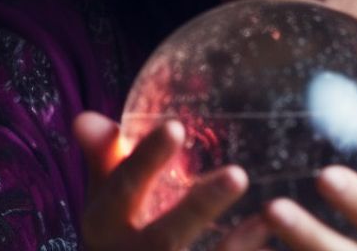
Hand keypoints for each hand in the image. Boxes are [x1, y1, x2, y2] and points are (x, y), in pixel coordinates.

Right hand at [73, 111, 264, 249]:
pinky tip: (272, 244)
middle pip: (164, 238)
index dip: (146, 159)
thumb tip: (84, 117)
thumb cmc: (119, 240)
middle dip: (197, 208)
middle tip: (237, 174)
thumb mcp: (107, 204)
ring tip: (266, 217)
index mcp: (104, 227)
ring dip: (234, 248)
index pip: (123, 189)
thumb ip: (105, 159)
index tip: (175, 126)